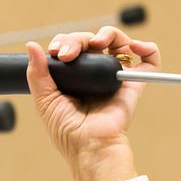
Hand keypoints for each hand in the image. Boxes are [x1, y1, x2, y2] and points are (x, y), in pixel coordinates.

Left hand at [26, 27, 160, 163]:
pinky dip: (147, 47)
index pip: (71, 48)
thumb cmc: (66, 131)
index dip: (64, 42)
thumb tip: (31, 46)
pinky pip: (148, 59)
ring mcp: (115, 77)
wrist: (89, 146)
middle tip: (68, 54)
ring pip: (118, 42)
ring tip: (99, 42)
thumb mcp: (44, 101)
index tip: (55, 51)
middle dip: (79, 39)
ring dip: (110, 34)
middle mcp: (95, 74)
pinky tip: (134, 47)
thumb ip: (37, 74)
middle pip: (92, 41)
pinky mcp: (134, 83)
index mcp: (74, 77)